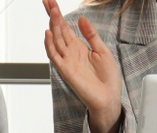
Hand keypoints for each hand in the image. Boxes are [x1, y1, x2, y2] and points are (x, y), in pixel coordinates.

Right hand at [43, 0, 122, 132]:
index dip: (58, 14)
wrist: (109, 98)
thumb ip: (91, 35)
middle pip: (58, 30)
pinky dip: (50, 45)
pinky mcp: (66, 71)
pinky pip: (55, 56)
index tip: (51, 2)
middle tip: (48, 1)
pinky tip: (48, 34)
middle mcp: (71, 53)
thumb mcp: (103, 51)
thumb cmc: (107, 78)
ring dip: (53, 25)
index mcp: (79, 47)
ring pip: (56, 40)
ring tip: (52, 11)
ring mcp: (67, 61)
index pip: (65, 27)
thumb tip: (82, 19)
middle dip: (53, 15)